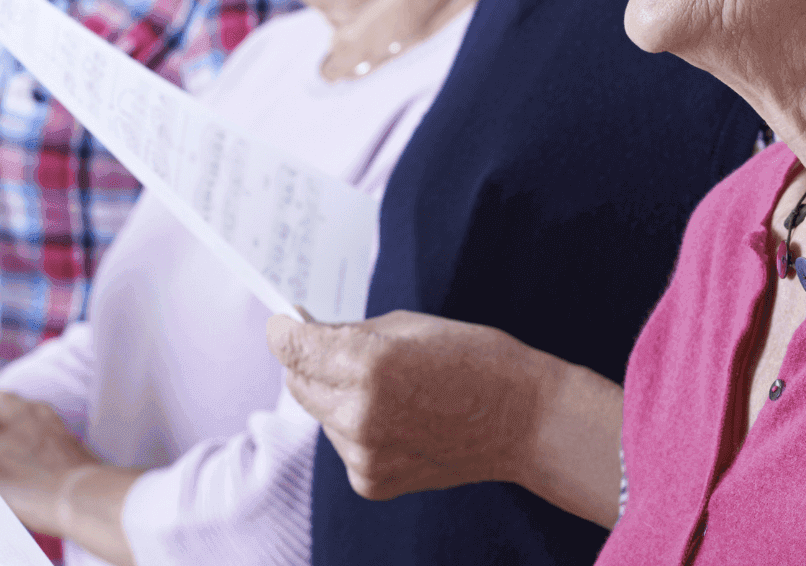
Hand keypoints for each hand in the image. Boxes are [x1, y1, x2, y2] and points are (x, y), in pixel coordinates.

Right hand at [0, 383, 101, 536]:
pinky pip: (44, 438)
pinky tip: (25, 454)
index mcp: (19, 413)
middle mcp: (41, 415)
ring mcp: (59, 431)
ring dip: (12, 423)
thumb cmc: (30, 483)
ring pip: (30, 419)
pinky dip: (29, 440)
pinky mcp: (72, 450)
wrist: (81, 498)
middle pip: (12, 404)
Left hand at [266, 310, 550, 500]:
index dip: (283, 330)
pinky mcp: (371, 482)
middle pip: (298, 382)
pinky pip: (342, 444)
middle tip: (333, 345)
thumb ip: (350, 333)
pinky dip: (356, 427)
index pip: (294, 348)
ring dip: (336, 395)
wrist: (523, 421)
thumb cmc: (475, 359)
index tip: (283, 322)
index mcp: (369, 364)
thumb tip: (305, 335)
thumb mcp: (410, 326)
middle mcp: (359, 414)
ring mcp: (364, 455)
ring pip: (320, 414)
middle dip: (309, 361)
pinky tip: (397, 417)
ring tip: (388, 386)